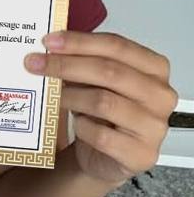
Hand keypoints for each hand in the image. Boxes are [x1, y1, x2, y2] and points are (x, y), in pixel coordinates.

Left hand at [24, 31, 177, 185]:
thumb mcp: (96, 79)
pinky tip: (76, 123)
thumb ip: (82, 60)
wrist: (106, 154)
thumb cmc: (103, 110)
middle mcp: (161, 95)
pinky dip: (82, 127)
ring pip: (103, 102)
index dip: (80, 42)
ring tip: (50, 93)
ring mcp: (154, 127)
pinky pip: (101, 135)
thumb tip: (51, 48)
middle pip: (109, 71)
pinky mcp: (141, 154)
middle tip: (36, 64)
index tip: (49, 42)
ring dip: (70, 95)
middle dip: (67, 65)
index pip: (116, 46)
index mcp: (154, 67)